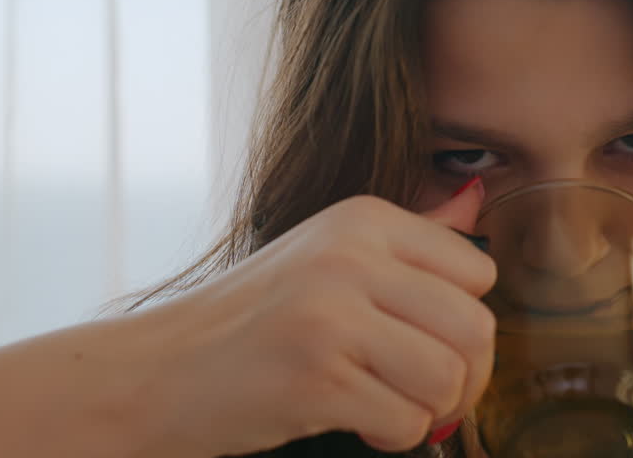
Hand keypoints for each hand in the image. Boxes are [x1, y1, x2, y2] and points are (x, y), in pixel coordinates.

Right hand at [142, 179, 493, 456]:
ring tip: (387, 406)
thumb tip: (477, 198)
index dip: (466, 320)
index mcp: (363, 218)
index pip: (478, 270)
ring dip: (428, 410)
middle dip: (466, 376)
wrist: (154, 373)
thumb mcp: (329, 254)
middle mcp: (351, 255)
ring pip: (448, 377)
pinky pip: (407, 421)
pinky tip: (359, 424)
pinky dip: (394, 436)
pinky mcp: (316, 378)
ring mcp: (332, 315)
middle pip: (475, 327)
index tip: (432, 345)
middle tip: (429, 394)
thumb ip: (410, 236)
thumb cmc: (250, 321)